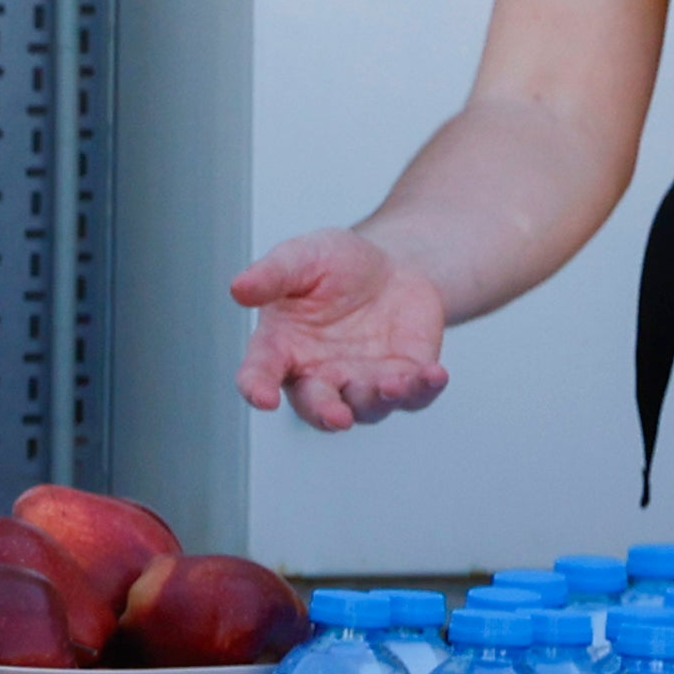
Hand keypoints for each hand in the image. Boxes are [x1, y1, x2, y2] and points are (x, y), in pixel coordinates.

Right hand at [231, 225, 454, 431]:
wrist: (392, 266)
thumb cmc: (335, 266)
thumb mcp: (301, 257)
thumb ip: (272, 274)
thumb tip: (238, 288)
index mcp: (283, 348)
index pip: (259, 374)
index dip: (256, 388)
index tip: (261, 397)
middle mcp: (319, 374)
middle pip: (316, 406)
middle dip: (326, 414)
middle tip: (336, 416)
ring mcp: (363, 381)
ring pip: (367, 407)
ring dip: (378, 399)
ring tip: (392, 382)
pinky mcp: (405, 378)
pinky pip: (414, 395)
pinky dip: (424, 389)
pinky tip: (434, 374)